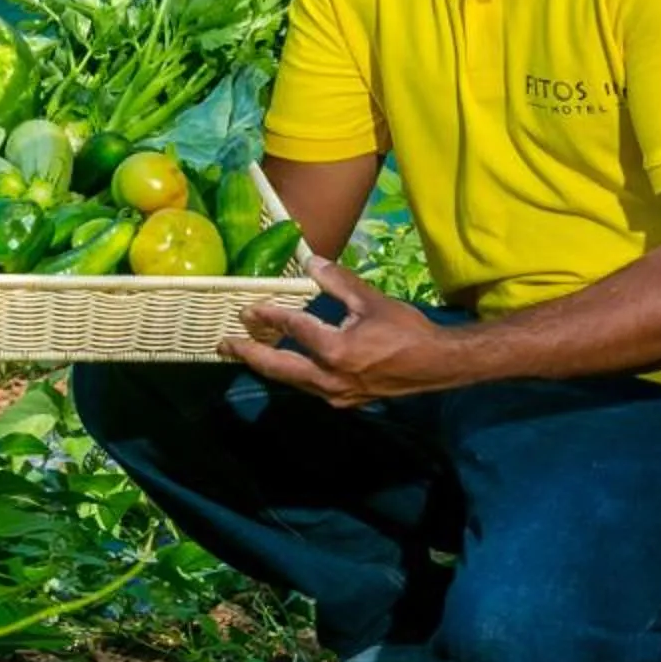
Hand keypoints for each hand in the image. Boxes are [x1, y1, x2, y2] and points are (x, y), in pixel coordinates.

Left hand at [220, 258, 449, 406]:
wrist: (437, 365)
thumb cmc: (407, 330)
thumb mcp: (372, 300)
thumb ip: (338, 282)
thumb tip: (310, 261)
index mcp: (336, 350)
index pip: (293, 329)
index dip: (268, 316)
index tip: (248, 309)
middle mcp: (330, 378)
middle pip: (278, 367)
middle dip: (249, 356)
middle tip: (224, 346)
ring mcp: (336, 394)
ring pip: (292, 381)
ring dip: (268, 367)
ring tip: (247, 353)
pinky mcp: (344, 400)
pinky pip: (309, 387)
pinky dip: (292, 374)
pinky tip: (285, 363)